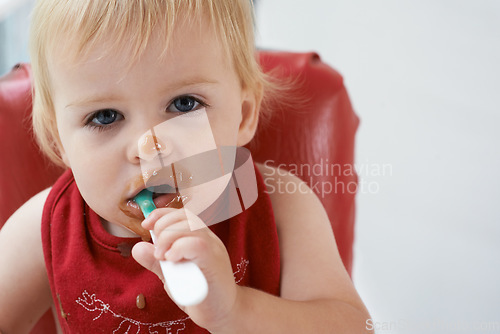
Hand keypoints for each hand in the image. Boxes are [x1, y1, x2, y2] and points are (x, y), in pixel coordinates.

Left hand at [132, 207, 237, 329]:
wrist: (222, 313)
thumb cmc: (199, 295)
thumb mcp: (172, 275)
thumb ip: (156, 262)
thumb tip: (138, 247)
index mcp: (199, 238)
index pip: (181, 215)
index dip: (161, 214)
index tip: (146, 224)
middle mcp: (209, 239)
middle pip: (185, 217)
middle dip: (163, 227)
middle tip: (157, 251)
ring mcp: (214, 249)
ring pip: (190, 226)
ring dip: (168, 238)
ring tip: (163, 257)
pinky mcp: (214, 262)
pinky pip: (197, 244)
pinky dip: (179, 248)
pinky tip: (172, 259)